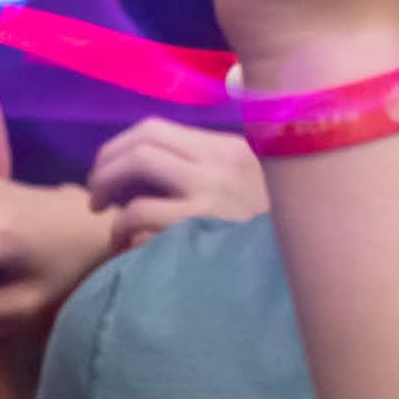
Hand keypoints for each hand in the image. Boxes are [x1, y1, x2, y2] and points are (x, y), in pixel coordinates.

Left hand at [88, 114, 270, 237]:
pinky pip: (141, 212)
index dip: (120, 148)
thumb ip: (209, 178)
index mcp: (228, 149)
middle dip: (106, 163)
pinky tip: (123, 246)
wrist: (304, 268)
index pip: (157, 129)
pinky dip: (121, 227)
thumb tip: (156, 178)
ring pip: (139, 162)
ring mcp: (212, 191)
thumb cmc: (270, 239)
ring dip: (107, 186)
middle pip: (144, 138)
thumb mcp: (249, 193)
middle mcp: (221, 161)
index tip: (110, 172)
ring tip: (102, 213)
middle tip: (95, 194)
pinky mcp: (201, 226)